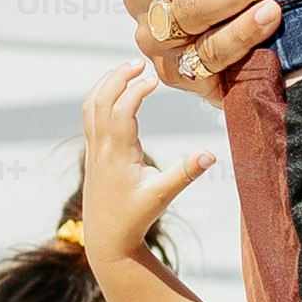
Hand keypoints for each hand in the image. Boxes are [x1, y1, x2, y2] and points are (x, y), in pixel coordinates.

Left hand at [80, 62, 215, 259]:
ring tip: (128, 69)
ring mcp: (93, 149)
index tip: (155, 80)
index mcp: (117, 155)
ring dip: (106, 83)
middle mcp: (100, 148)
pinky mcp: (92, 152)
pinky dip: (100, 96)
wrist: (107, 238)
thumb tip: (211, 154)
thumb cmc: (135, 217)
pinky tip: (117, 90)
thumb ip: (185, 172)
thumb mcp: (163, 195)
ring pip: (90, 106)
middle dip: (116, 77)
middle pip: (99, 100)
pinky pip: (90, 116)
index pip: (121, 111)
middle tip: (139, 63)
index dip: (136, 91)